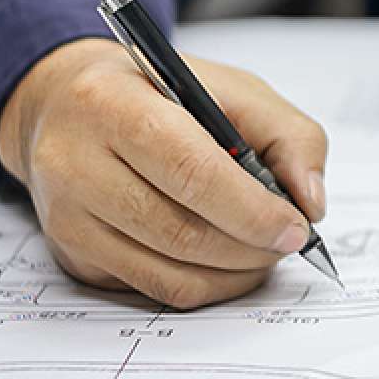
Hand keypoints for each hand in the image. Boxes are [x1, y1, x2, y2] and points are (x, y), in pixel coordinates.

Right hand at [0, 38, 328, 307]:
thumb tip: (311, 204)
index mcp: (113, 105)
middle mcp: (75, 162)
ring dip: (234, 273)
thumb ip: (292, 138)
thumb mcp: (237, 91)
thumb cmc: (163, 96)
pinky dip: (205, 285)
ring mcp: (67, 216)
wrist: (68, 105)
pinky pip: (152, 288)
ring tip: (263, 251)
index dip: (252, 209)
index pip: (190, 171)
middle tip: (287, 242)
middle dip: (251, 247)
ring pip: (169, 271)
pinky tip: (227, 263)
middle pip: (181, 231)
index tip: (295, 227)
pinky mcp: (72, 253)